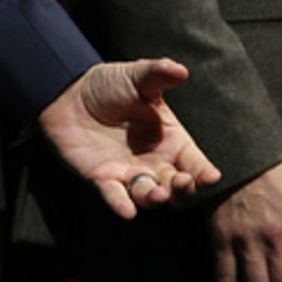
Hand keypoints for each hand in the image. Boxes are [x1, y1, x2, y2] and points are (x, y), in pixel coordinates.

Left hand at [37, 58, 218, 219]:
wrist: (70, 93)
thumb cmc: (110, 84)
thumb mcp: (138, 77)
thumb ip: (158, 74)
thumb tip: (180, 70)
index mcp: (171, 140)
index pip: (194, 162)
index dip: (204, 172)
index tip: (211, 178)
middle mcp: (155, 162)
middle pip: (177, 185)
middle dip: (183, 189)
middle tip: (183, 183)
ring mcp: (130, 173)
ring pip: (149, 195)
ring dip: (155, 198)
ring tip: (159, 195)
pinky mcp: (104, 179)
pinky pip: (115, 197)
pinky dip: (121, 204)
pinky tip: (127, 211)